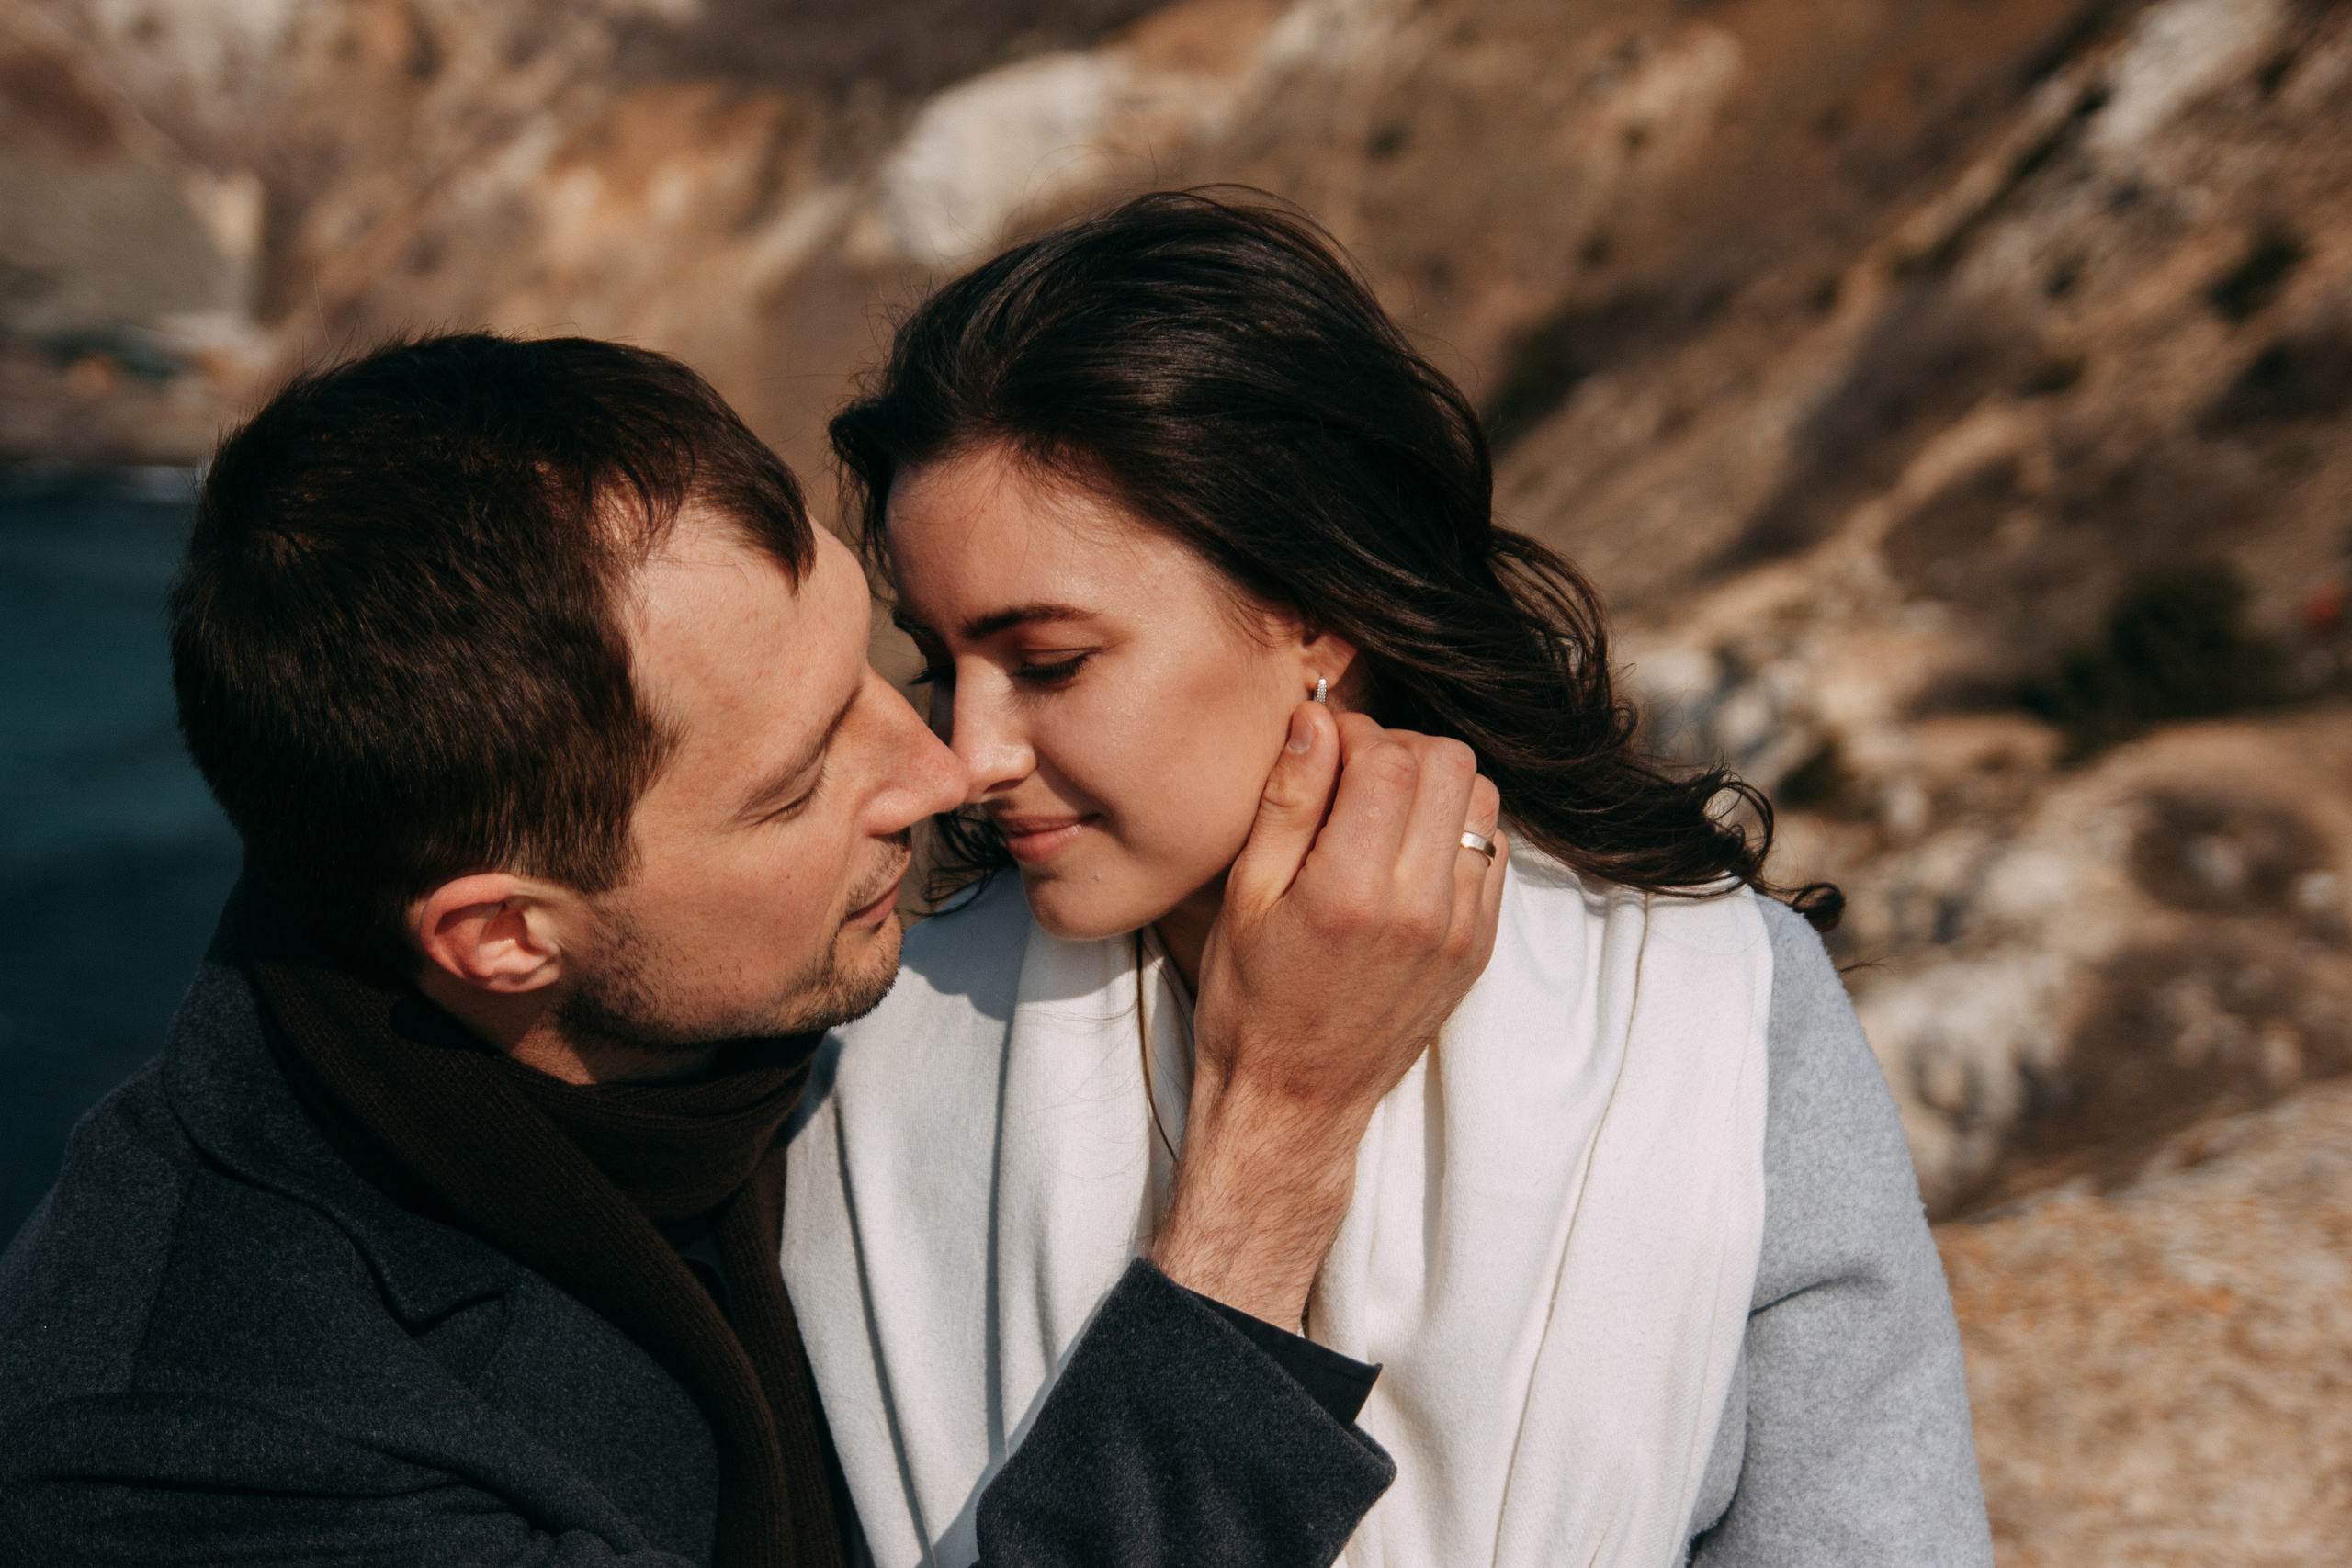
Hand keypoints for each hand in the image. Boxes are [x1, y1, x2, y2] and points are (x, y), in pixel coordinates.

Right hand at [1150, 703, 1504, 1327]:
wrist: (1295, 1099)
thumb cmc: (1250, 1000)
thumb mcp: (1243, 898)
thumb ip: (1287, 802)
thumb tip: (1317, 719)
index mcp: (1350, 891)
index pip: (1389, 758)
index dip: (1354, 733)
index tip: (1322, 749)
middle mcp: (1420, 907)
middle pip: (1449, 764)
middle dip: (1400, 748)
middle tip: (1354, 773)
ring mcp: (1461, 929)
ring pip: (1482, 800)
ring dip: (1436, 785)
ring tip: (1383, 811)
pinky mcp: (1479, 946)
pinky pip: (1491, 852)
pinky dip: (1454, 830)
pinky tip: (1407, 852)